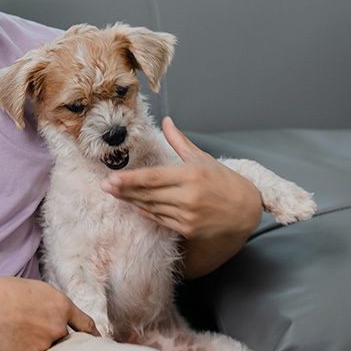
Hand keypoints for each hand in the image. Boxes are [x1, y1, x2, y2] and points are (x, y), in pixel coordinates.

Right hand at [0, 277, 98, 350]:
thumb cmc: (6, 293)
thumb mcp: (37, 290)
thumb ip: (54, 307)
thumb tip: (60, 321)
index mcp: (62, 306)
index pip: (86, 325)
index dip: (93, 336)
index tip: (98, 343)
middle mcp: (58, 327)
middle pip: (64, 341)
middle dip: (54, 339)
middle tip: (33, 330)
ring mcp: (45, 345)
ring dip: (34, 346)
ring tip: (16, 330)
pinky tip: (9, 340)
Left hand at [100, 117, 261, 276]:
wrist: (246, 210)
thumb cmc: (223, 180)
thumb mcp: (202, 158)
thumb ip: (179, 141)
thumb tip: (166, 121)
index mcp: (191, 175)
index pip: (153, 178)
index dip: (129, 180)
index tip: (111, 179)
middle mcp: (188, 196)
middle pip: (148, 194)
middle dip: (123, 190)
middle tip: (104, 187)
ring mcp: (188, 215)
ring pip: (151, 207)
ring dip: (131, 201)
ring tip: (115, 194)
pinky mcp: (188, 229)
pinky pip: (160, 220)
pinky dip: (146, 212)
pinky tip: (134, 205)